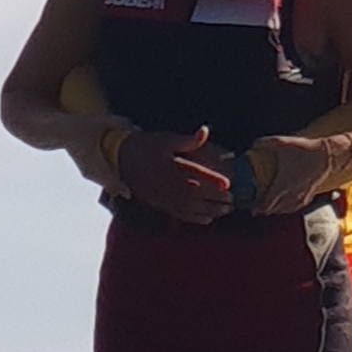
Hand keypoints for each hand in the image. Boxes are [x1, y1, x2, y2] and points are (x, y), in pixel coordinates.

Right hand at [116, 126, 230, 222]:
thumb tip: (205, 131)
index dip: (214, 182)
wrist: (119, 160)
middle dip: (216, 200)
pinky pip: (179, 215)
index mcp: (171, 169)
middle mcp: (168, 186)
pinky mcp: (159, 204)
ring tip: (225, 211)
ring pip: (190, 209)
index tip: (228, 185)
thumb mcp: (165, 139)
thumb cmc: (144, 146)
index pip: (197, 176)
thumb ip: (187, 140)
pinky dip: (194, 219)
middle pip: (197, 196)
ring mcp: (163, 197)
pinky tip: (207, 219)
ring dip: (209, 211)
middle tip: (232, 200)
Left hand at [246, 131, 349, 215]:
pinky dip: (284, 208)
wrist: (326, 157)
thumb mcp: (282, 143)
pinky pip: (292, 208)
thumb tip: (253, 144)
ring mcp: (299, 198)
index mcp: (281, 185)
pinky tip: (282, 204)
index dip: (255, 207)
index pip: (265, 204)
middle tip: (255, 206)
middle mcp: (290, 195)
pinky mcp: (306, 198)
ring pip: (282, 210)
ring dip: (273, 209)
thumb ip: (265, 144)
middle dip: (262, 209)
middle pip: (272, 209)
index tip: (249, 206)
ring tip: (266, 206)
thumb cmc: (304, 150)